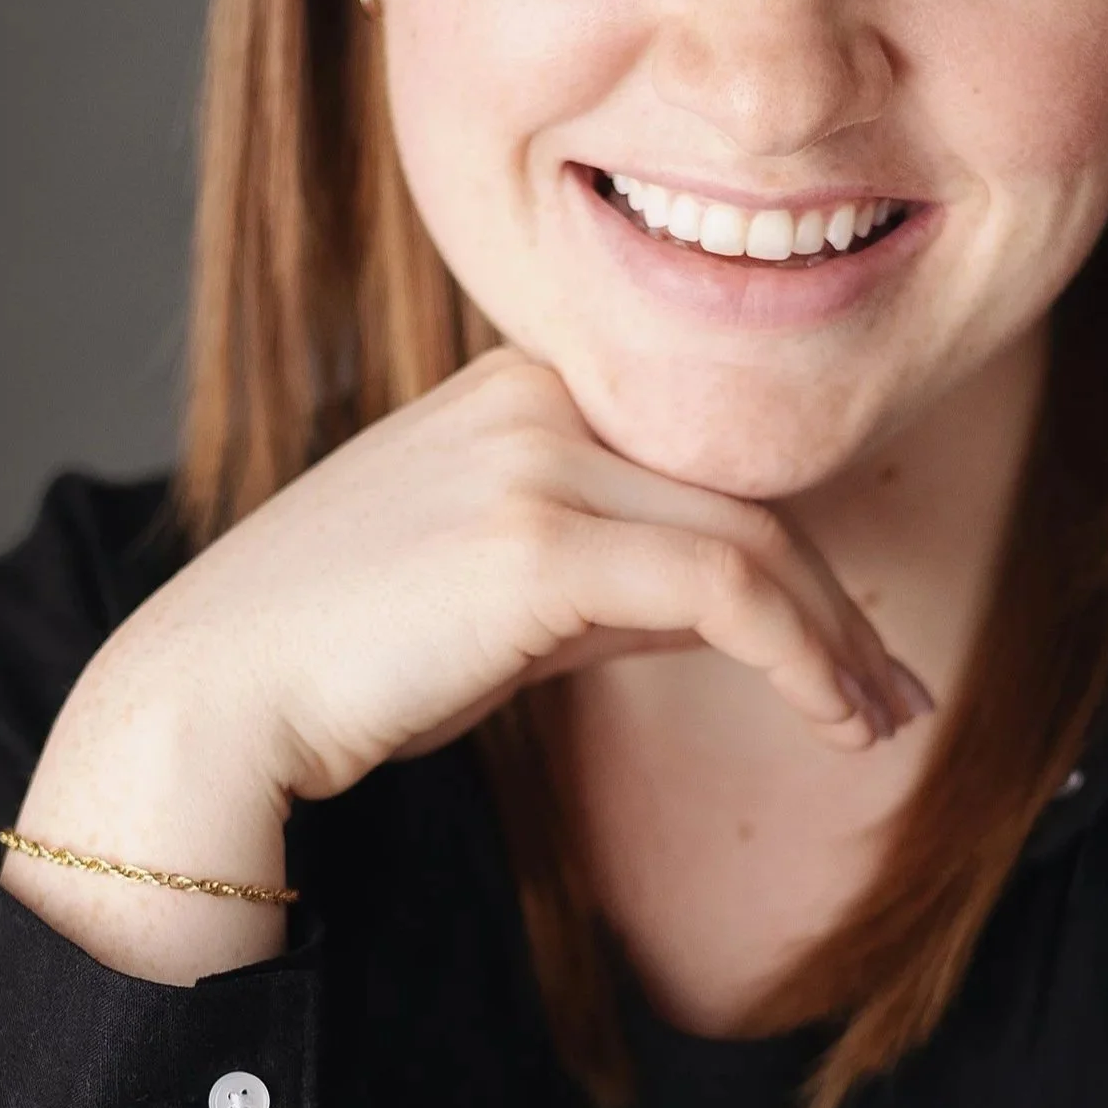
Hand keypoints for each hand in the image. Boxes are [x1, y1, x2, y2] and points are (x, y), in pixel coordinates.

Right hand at [4, 349, 931, 980]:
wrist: (213, 699)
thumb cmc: (343, 665)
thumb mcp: (501, 596)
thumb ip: (611, 580)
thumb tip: (737, 612)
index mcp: (521, 385)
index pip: (700, 466)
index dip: (795, 560)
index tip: (854, 650)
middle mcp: (535, 396)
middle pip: (745, 496)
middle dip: (836, 607)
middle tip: (894, 697)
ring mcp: (537, 458)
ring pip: (752, 542)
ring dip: (838, 644)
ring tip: (878, 722)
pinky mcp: (539, 540)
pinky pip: (725, 591)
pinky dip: (803, 658)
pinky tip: (833, 719)